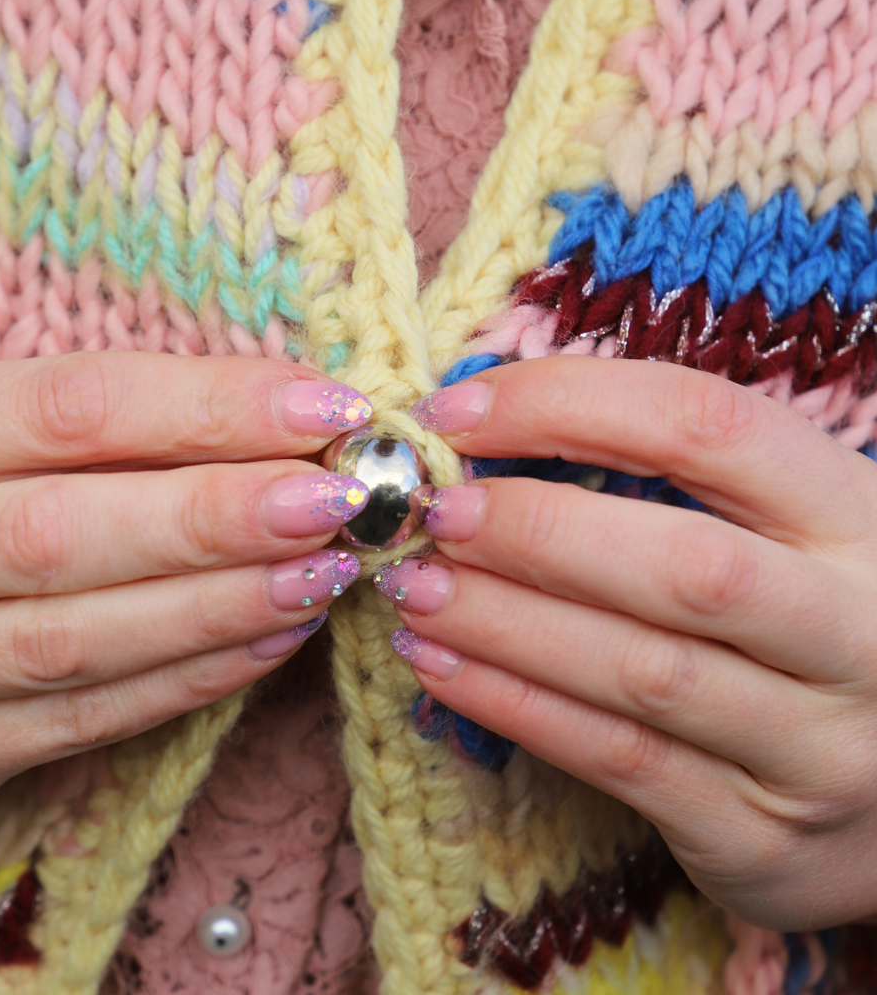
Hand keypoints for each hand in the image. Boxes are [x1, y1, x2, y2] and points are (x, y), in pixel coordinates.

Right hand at [0, 353, 371, 822]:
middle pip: (61, 533)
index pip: (64, 408)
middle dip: (217, 517)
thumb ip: (96, 432)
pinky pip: (73, 724)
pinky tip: (265, 643)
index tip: (319, 407)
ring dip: (219, 607)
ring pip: (73, 641)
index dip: (205, 405)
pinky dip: (184, 682)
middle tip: (336, 501)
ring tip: (322, 573)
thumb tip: (271, 427)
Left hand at [377, 356, 876, 929]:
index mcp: (858, 520)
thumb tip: (487, 429)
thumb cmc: (806, 632)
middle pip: (682, 566)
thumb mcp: (780, 538)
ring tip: (412, 588)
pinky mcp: (764, 840)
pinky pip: (616, 762)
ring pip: (639, 672)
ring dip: (502, 622)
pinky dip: (513, 705)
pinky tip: (439, 666)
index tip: (457, 414)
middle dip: (533, 531)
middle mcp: (861, 633)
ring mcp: (820, 748)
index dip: (567, 404)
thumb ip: (672, 483)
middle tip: (431, 515)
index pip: (708, 426)